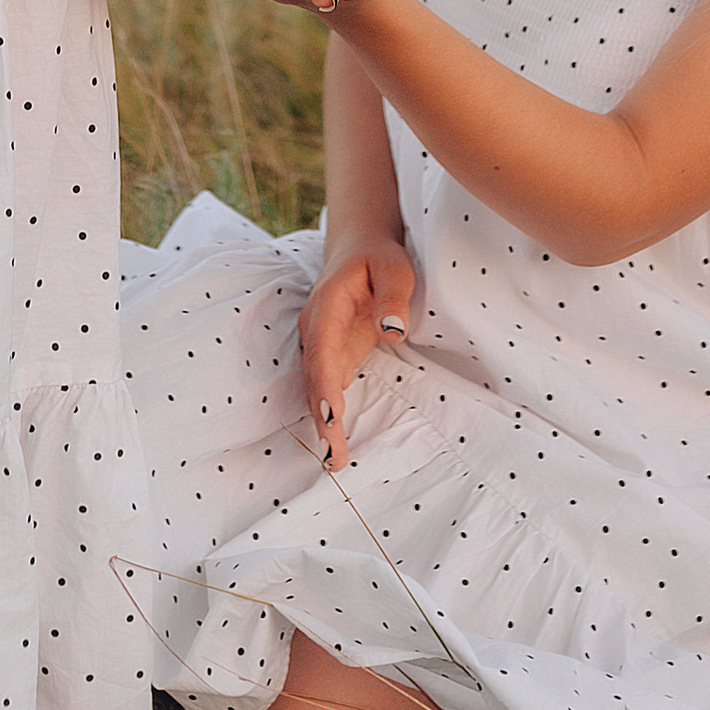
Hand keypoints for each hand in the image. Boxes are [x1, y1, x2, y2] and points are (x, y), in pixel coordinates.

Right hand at [299, 242, 417, 469]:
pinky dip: (330, 417)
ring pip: (317, 388)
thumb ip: (393, 296)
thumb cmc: (377, 258)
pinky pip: (328, 389)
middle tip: (333, 455)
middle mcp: (316, 330)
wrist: (359, 249)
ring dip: (324, 423)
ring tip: (335, 459)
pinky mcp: (332, 356)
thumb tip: (392, 330)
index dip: (324, 383)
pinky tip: (337, 445)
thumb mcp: (394, 267)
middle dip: (322, 417)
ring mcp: (321, 345)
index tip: (331, 414)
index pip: (322, 348)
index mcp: (327, 306)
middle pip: (315, 377)